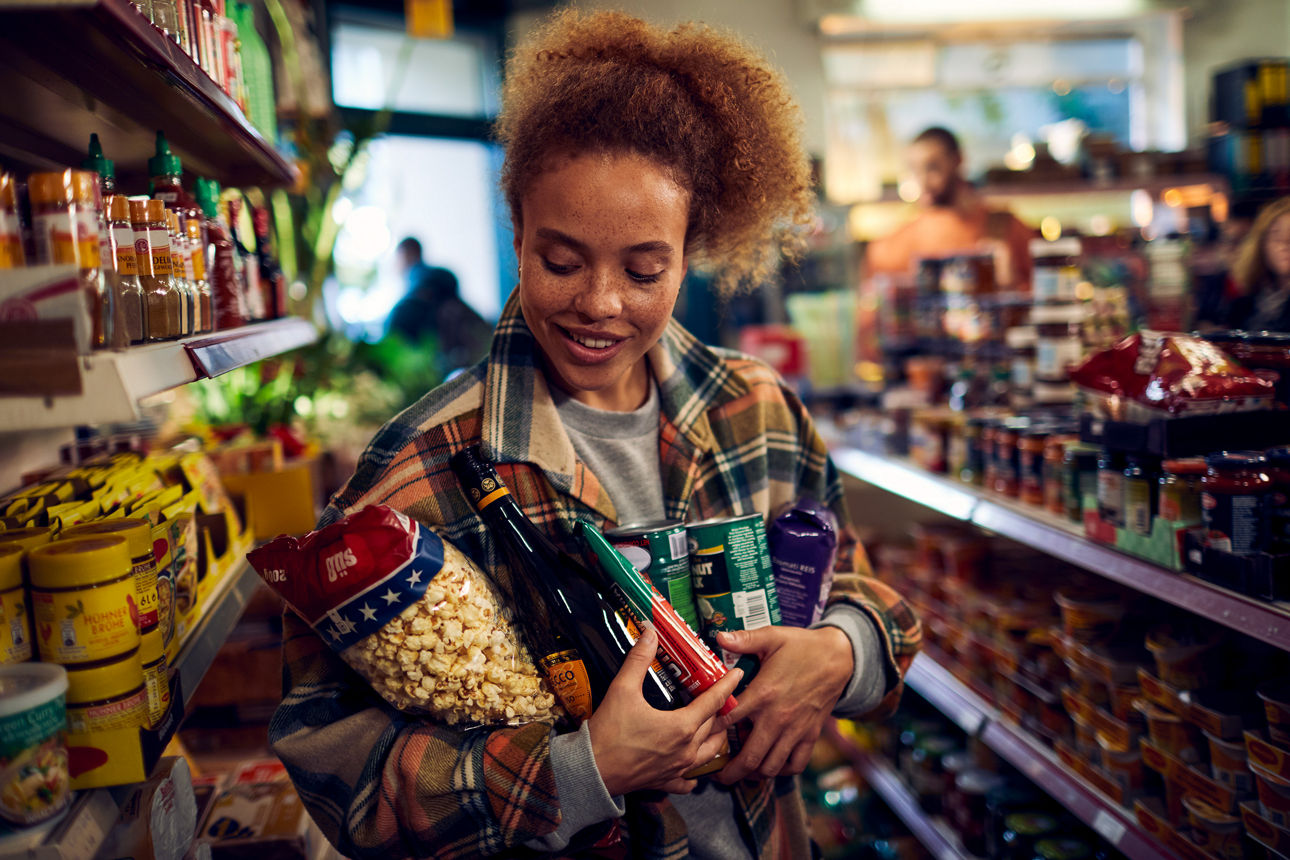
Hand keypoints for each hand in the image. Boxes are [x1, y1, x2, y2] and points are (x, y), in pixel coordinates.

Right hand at [587, 627, 742, 795]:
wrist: (591, 771)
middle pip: (713, 725)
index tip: (737, 674)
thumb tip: (649, 634)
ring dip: (715, 737)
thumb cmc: (608, 733)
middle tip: (719, 694)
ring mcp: (679, 768)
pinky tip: (692, 763)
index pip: (713, 701)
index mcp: (682, 726)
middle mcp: (686, 749)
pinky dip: (695, 771)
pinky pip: (690, 779)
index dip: (726, 685)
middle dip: (719, 708)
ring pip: (709, 753)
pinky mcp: (667, 782)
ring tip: (714, 725)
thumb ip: (639, 660)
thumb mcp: (623, 689)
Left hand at [713, 625, 853, 783]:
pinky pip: (796, 764)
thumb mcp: (772, 637)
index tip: (702, 735)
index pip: (729, 720)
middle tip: (719, 776)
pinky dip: (782, 770)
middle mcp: (777, 718)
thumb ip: (745, 640)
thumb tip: (720, 636)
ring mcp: (795, 730)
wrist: (838, 657)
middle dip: (731, 772)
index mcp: (763, 694)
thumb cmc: (802, 646)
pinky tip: (771, 764)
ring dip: (754, 774)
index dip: (712, 730)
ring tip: (742, 773)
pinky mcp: (810, 735)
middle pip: (750, 757)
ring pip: (771, 766)